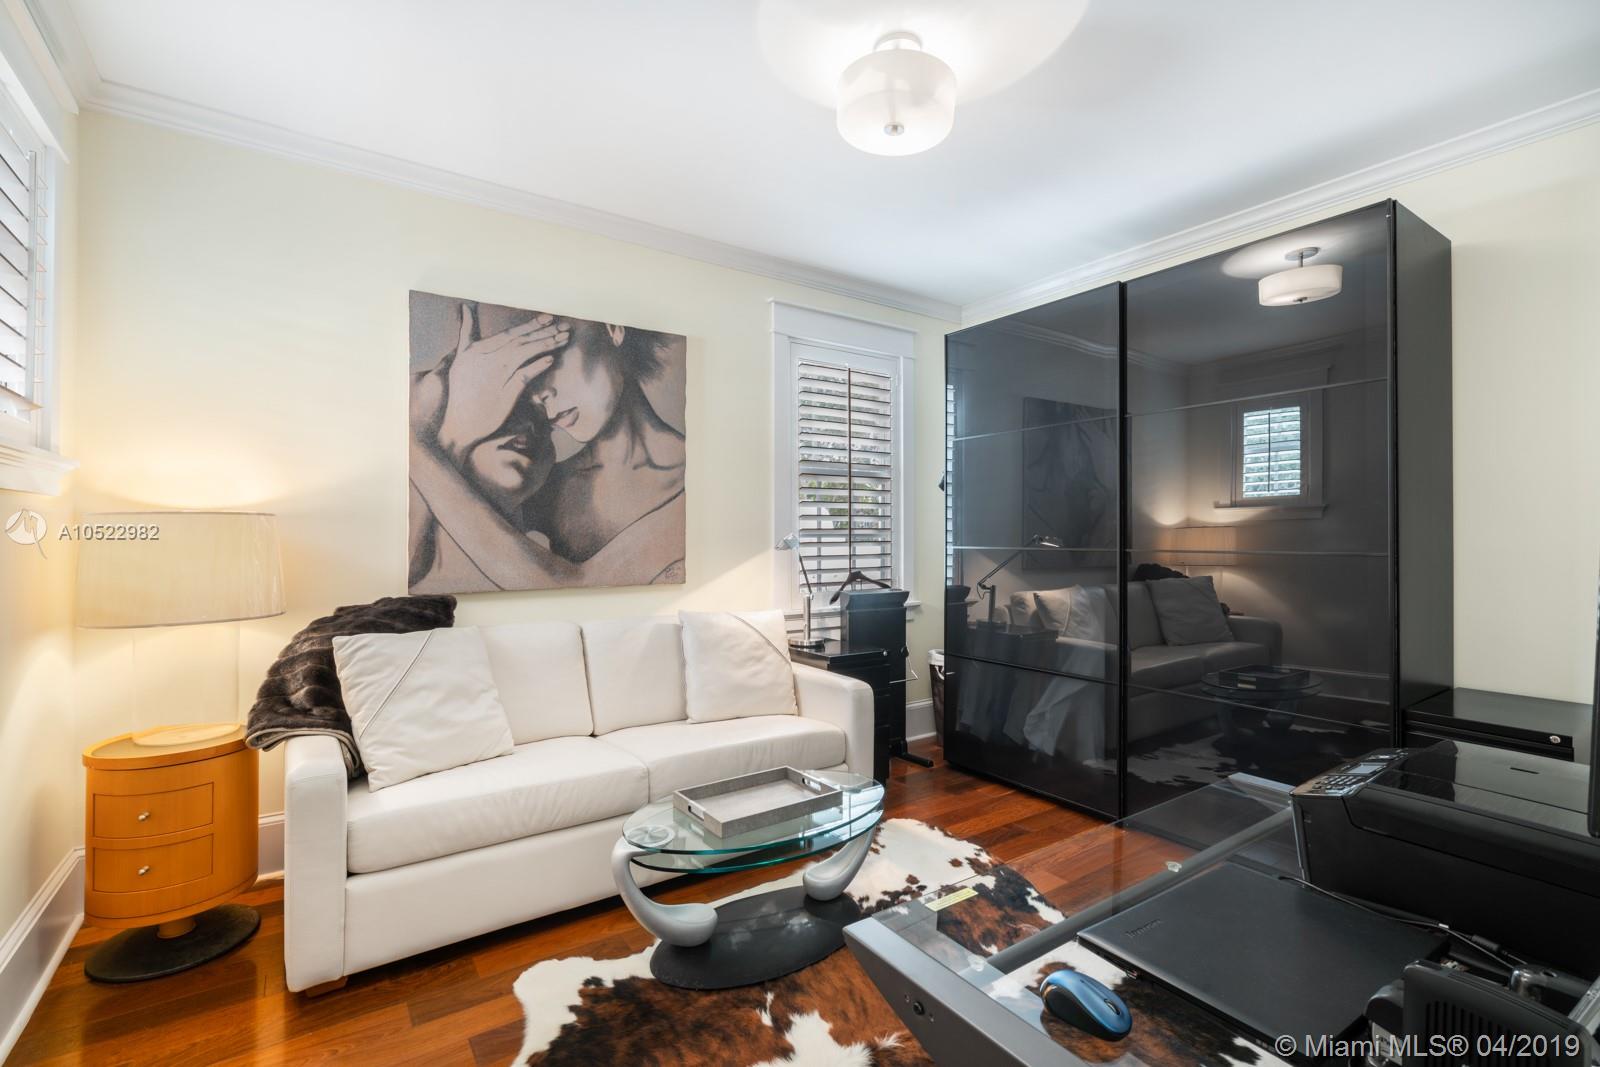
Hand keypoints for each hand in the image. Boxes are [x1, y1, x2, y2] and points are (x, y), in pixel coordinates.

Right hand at [428, 304, 570, 460]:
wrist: (460, 422)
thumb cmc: (461, 389)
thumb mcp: (460, 357)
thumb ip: (466, 331)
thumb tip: (465, 306)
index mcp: (480, 349)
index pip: (511, 333)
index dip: (532, 325)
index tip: (550, 317)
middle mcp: (489, 360)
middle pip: (521, 342)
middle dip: (545, 333)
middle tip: (565, 326)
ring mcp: (497, 377)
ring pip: (524, 355)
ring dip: (545, 345)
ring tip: (563, 339)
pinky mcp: (505, 395)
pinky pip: (523, 377)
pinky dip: (536, 367)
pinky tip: (550, 360)